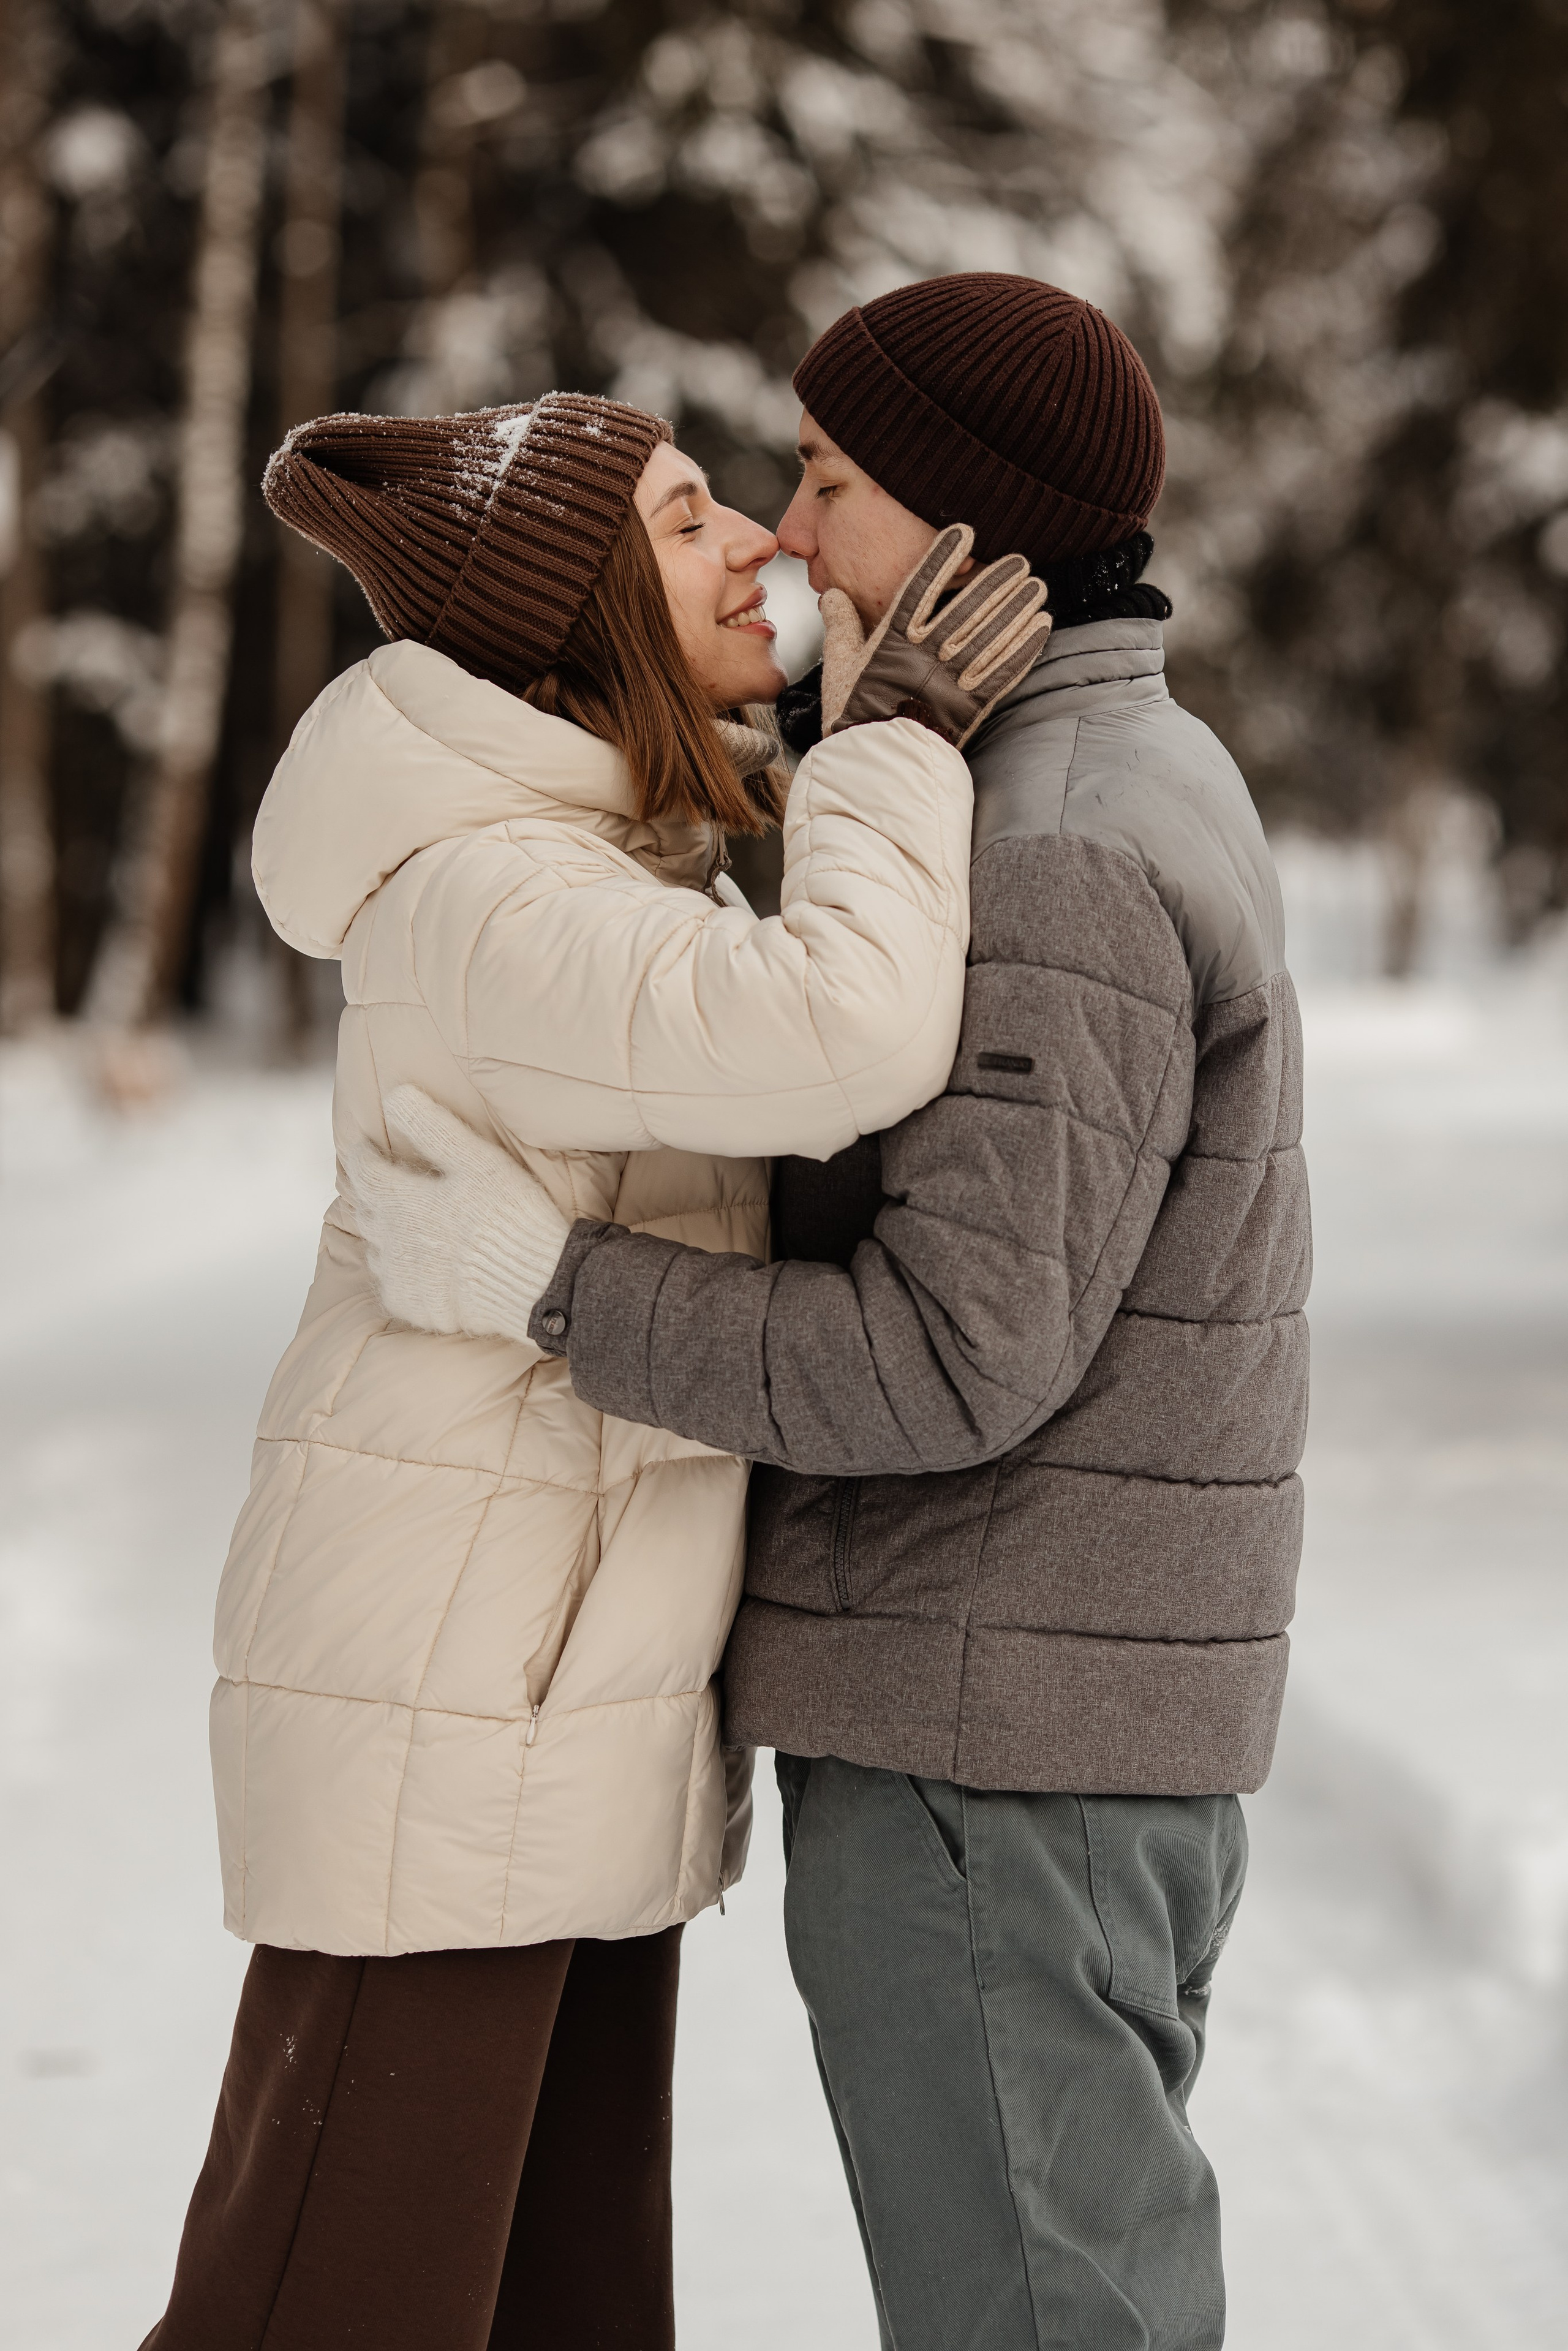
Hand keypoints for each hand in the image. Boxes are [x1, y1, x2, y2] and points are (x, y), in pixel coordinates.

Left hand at [343, 1086, 570, 1346]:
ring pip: (376, 1250)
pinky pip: (394, 1285)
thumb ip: (433, 1127)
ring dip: (382, 1233)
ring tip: (397, 1224)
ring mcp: (402, 1278)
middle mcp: (392, 1241)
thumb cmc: (511, 1218)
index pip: (366, 1173)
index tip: (363, 1146)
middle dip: (370, 1192)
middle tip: (378, 1181)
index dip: (362, 1156)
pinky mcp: (415, 1307)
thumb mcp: (478, 1162)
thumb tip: (395, 1094)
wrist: (535, 1287)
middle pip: (367, 1211)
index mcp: (403, 1201)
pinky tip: (416, 1266)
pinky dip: (399, 1271)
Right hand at [819, 524, 1050, 749]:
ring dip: (1017, 609)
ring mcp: (952, 680)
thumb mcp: (838, 666)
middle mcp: (926, 655)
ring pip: (991, 636)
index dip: (942, 558)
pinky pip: (1004, 672)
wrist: (876, 765)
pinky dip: (1025, 648)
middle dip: (996, 582)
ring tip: (1037, 587)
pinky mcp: (971, 705)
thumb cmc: (853, 714)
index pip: (920, 588)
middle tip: (1020, 561)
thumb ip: (839, 626)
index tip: (963, 532)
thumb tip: (831, 594)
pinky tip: (1041, 627)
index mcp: (892, 641)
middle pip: (967, 609)